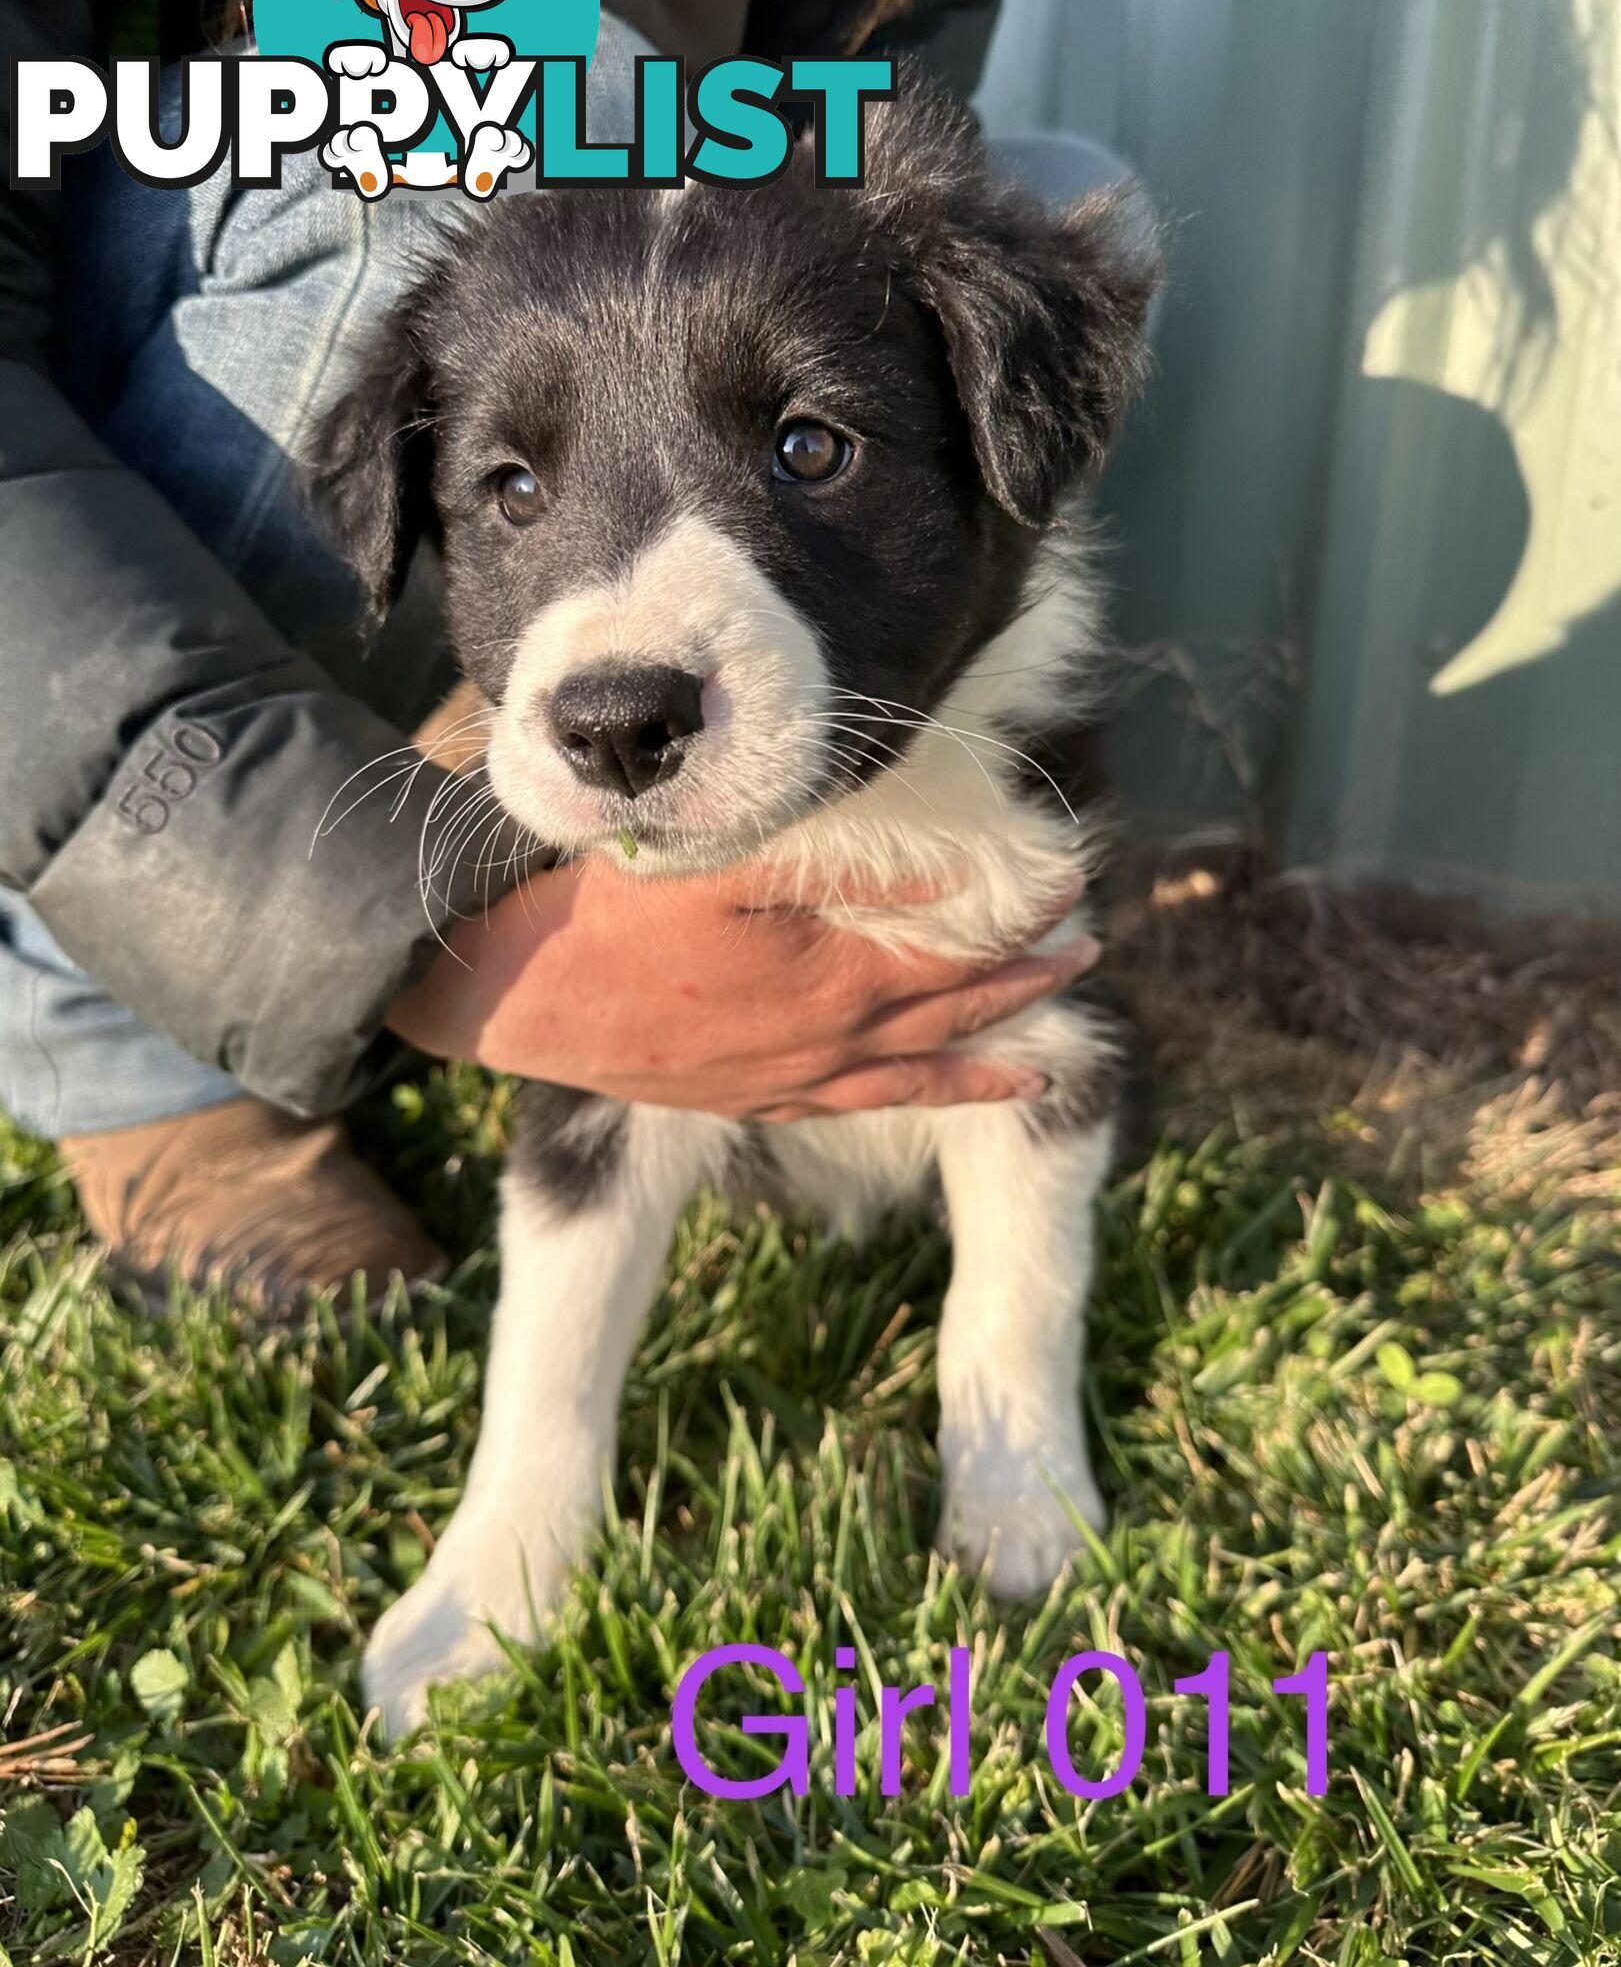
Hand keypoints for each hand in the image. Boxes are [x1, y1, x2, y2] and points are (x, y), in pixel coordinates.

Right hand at [387, 855, 1096, 1119]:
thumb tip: (950, 875)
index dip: (1023, 923)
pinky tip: (925, 1095)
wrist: (526, 994)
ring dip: (986, 1062)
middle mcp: (828, 1043)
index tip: (1071, 888)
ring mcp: (791, 1081)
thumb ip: (850, 876)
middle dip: (1026, 986)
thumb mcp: (736, 867)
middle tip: (1083, 956)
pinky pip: (854, 1106)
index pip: (961, 954)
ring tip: (1042, 1061)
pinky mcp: (750, 1100)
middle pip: (954, 1016)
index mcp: (835, 980)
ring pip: (916, 1075)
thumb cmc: (621, 912)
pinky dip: (906, 1102)